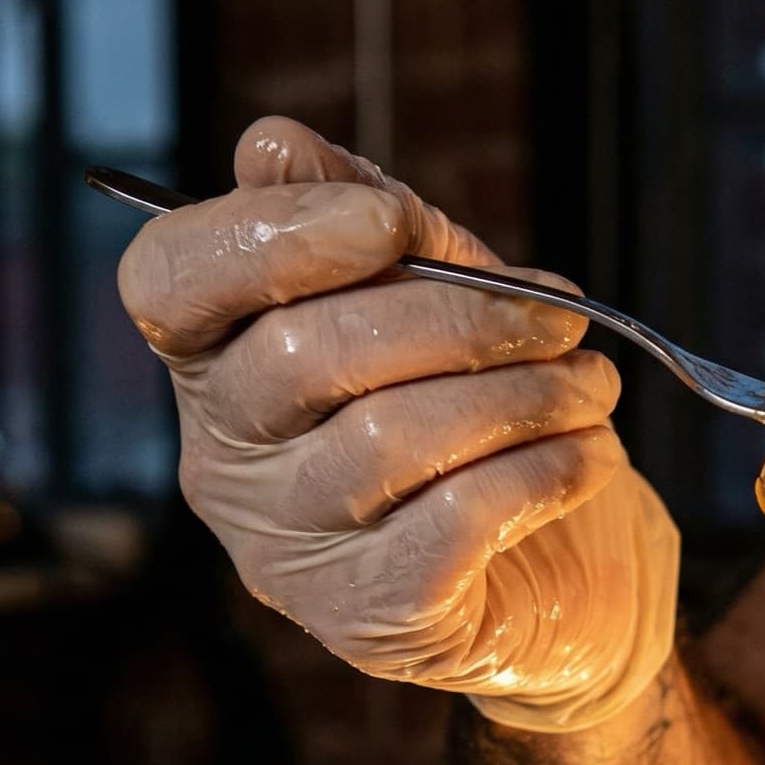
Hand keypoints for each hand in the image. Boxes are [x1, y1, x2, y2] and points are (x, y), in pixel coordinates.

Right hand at [117, 116, 677, 729]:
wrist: (566, 590)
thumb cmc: (485, 429)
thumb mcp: (434, 305)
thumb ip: (368, 225)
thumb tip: (272, 145)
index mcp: (216, 368)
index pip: (170, 284)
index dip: (270, 236)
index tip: (391, 223)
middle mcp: (226, 467)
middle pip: (303, 355)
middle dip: (457, 317)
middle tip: (563, 318)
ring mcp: (290, 554)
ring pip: (390, 438)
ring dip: (522, 393)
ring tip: (594, 384)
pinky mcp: (372, 619)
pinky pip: (455, 519)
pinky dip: (543, 471)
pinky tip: (594, 453)